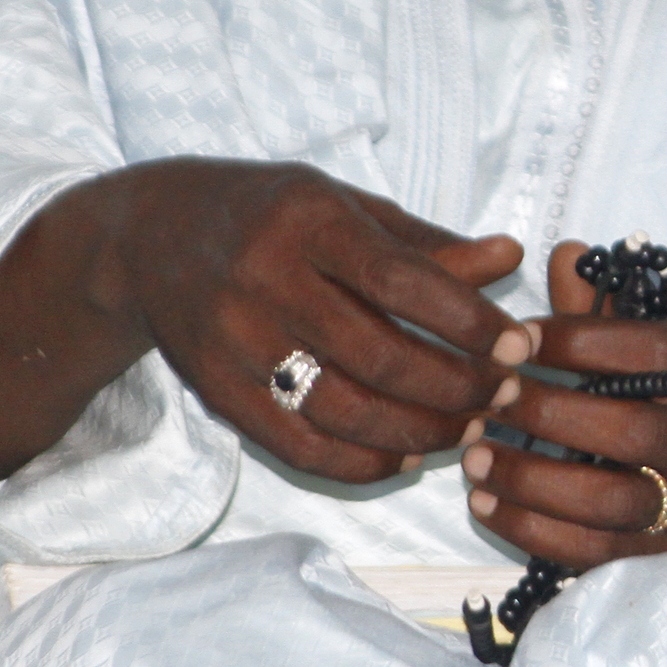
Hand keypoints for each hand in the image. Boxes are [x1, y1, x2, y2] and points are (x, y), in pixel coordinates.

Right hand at [0, 157, 525, 490]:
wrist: (149, 237)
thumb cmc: (270, 214)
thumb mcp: (345, 204)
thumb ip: (426, 241)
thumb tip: (511, 256)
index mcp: (308, 220)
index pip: (401, 280)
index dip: (469, 321)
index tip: (518, 345)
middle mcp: (266, 280)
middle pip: (377, 356)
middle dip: (457, 388)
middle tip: (505, 398)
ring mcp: (235, 342)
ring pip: (341, 410)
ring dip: (418, 433)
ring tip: (466, 432)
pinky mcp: (217, 392)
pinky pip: (297, 445)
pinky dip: (360, 462)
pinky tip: (404, 457)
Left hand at [458, 240, 666, 570]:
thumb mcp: (651, 353)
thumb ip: (602, 309)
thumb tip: (565, 254)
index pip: (657, 352)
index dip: (583, 340)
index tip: (517, 337)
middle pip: (634, 433)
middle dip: (551, 414)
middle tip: (490, 397)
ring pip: (612, 502)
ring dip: (532, 480)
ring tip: (474, 457)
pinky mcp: (657, 557)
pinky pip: (591, 551)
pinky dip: (529, 529)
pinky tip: (483, 503)